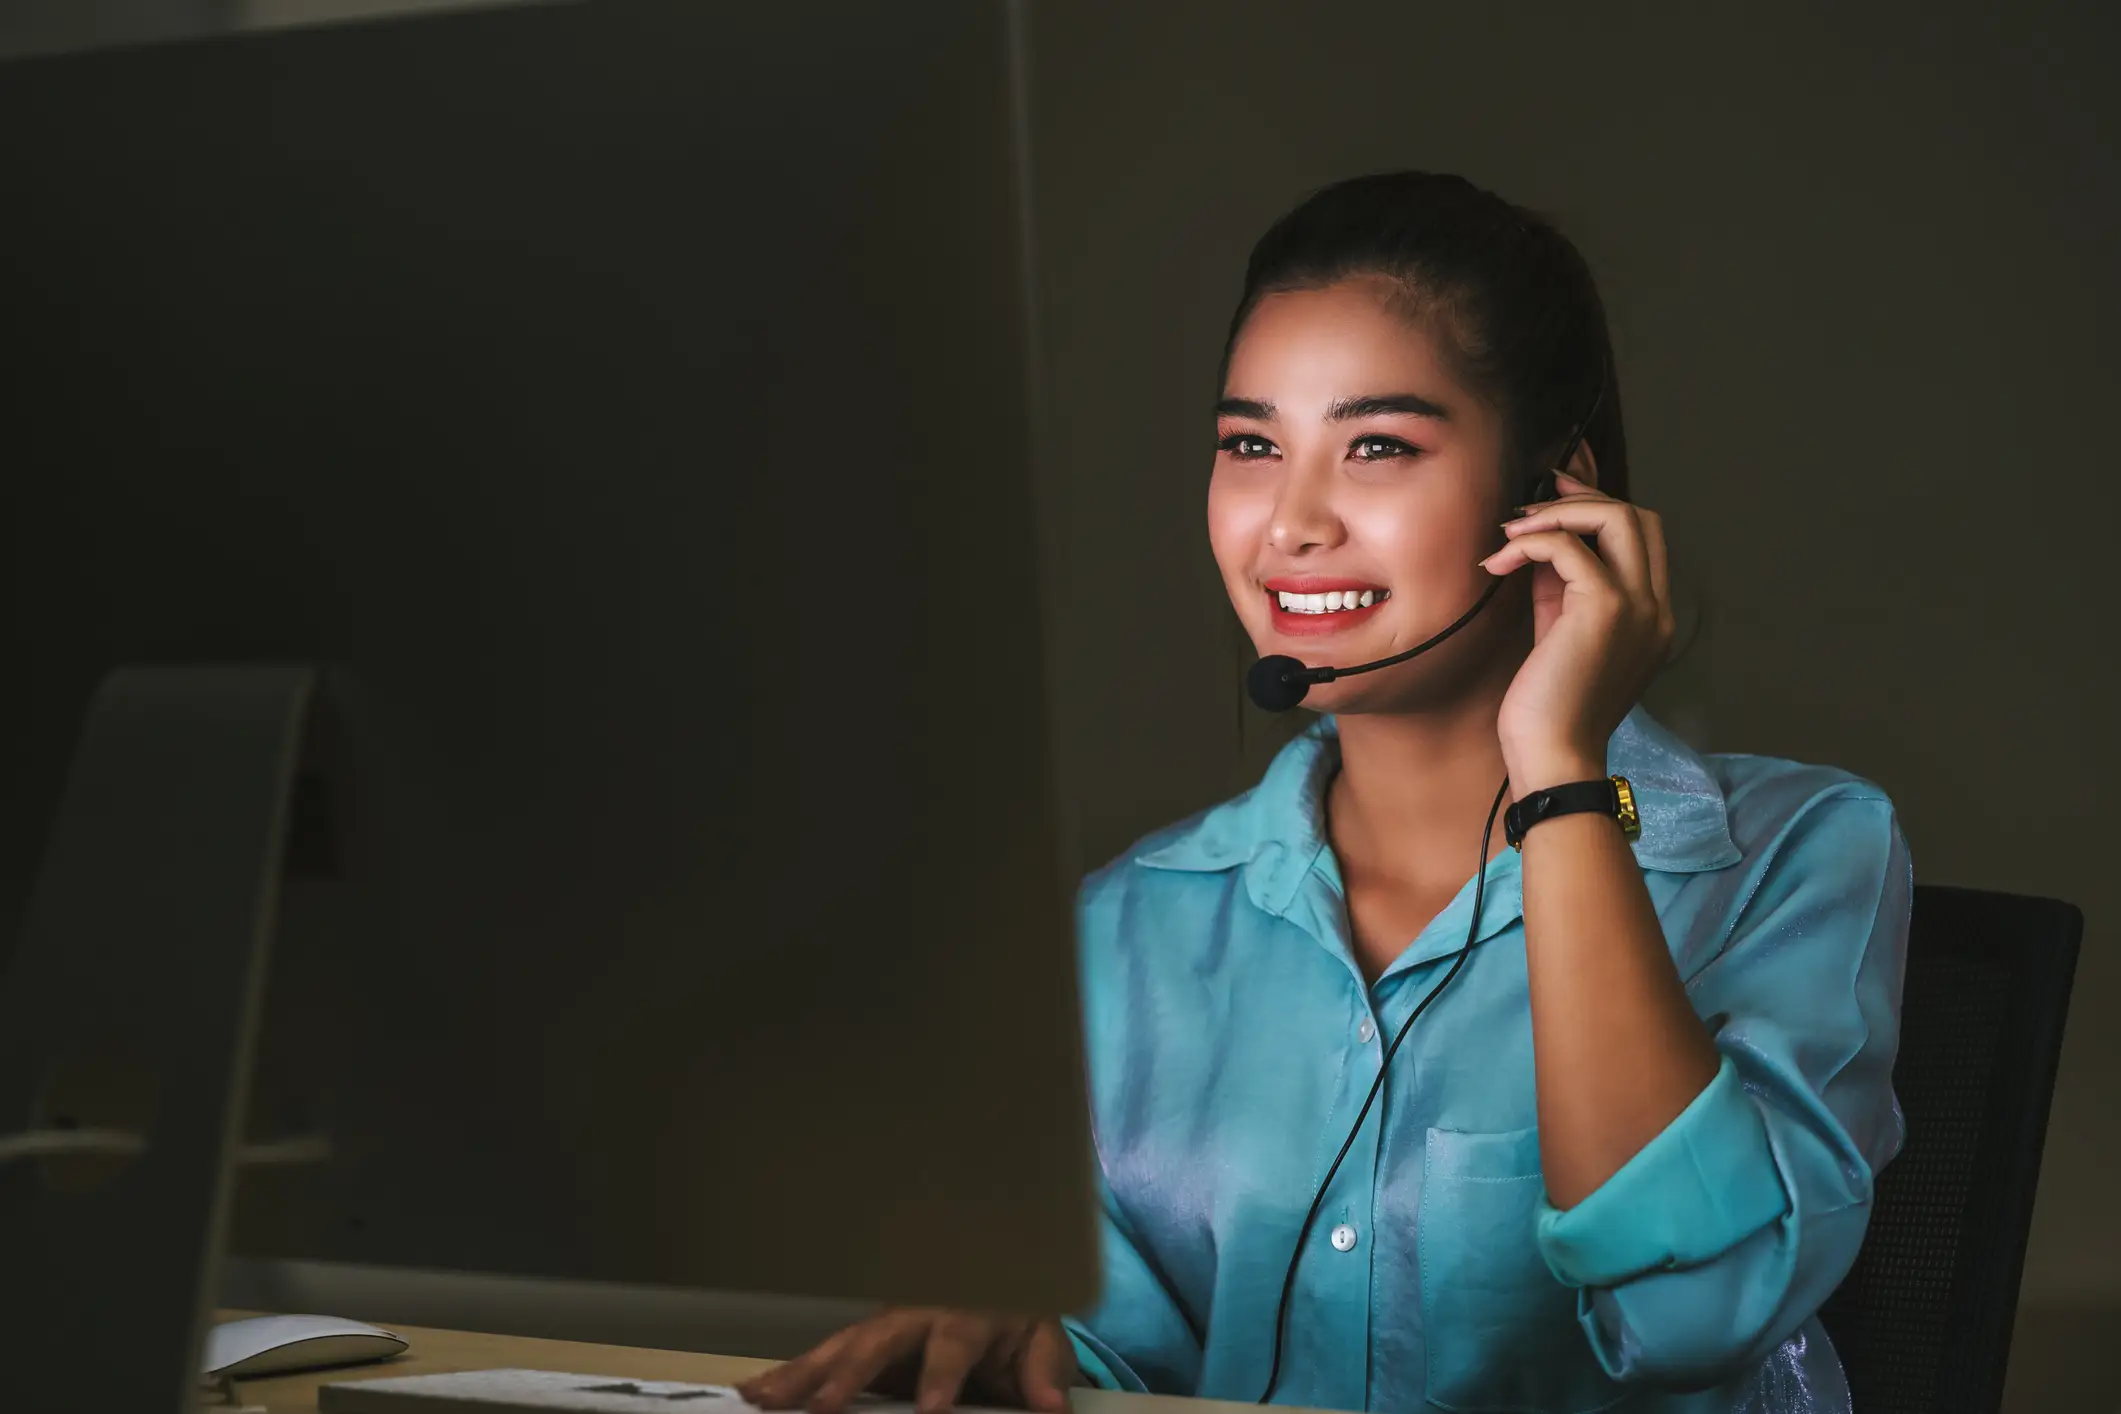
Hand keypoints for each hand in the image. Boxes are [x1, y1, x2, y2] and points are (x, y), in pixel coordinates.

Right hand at [737, 1309, 1076, 1413]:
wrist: (1001, 1297)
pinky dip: (789, 1373)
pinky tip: (756, 1391)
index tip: (931, 1410)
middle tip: (825, 1405)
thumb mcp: (1042, 1346)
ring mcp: (885, 1326)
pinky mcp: (864, 1343)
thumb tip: (1053, 1407)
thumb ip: (1043, 1375)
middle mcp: (919, 1313)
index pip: (954, 1344)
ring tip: (765, 1397)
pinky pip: (824, 1356)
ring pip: (841, 1345)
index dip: (941, 1376)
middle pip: (881, 1339)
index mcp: (968, 1312)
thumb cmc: (1019, 1329)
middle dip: (851, 1371)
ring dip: (803, 1372)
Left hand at [1480, 471, 1674, 792]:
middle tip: (1529, 508)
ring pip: (1617, 517)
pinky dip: (1530, 543)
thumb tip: (1539, 541)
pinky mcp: (1607, 611)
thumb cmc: (1549, 707)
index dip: (1597, 508)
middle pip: (1639, 516)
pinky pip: (1570, 549)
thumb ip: (1560, 588)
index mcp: (1653, 615)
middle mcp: (1656, 607)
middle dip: (1581, 500)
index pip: (1644, 536)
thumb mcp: (1559, 634)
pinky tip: (1498, 563)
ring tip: (1510, 533)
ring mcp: (1639, 607)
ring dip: (1556, 514)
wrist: (1554, 757)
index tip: (1549, 504)